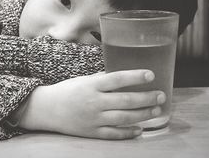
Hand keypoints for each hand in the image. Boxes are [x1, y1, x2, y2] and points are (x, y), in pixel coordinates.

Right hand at [19, 69, 165, 139]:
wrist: (48, 109)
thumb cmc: (67, 91)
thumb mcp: (83, 80)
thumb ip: (102, 80)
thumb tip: (124, 78)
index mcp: (91, 85)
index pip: (118, 79)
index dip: (135, 76)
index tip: (151, 75)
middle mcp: (94, 102)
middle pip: (126, 100)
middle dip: (147, 98)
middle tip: (161, 96)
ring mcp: (94, 119)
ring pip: (124, 118)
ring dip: (143, 114)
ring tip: (156, 110)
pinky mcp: (92, 132)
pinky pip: (114, 134)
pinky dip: (128, 132)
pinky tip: (140, 129)